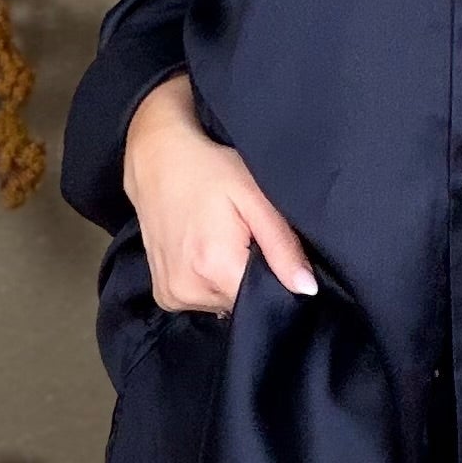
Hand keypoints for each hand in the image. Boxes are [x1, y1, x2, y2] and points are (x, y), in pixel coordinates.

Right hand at [121, 76, 319, 312]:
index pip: (263, 299)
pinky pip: (201, 300)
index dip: (273, 278)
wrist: (155, 159)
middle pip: (241, 302)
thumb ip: (281, 246)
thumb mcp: (254, 197)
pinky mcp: (164, 295)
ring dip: (228, 278)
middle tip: (242, 237)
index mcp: (215, 268)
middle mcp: (189, 290)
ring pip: (223, 303)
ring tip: (221, 240)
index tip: (266, 249)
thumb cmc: (208, 170)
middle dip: (249, 274)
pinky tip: (204, 251)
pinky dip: (208, 282)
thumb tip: (306, 288)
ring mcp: (172, 296)